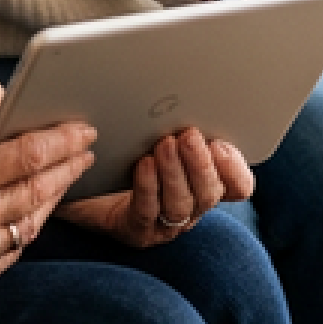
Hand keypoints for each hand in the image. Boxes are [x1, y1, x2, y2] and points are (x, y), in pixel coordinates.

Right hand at [0, 83, 95, 299]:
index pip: (28, 154)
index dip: (62, 140)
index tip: (82, 129)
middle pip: (38, 189)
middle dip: (68, 167)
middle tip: (84, 151)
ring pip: (30, 223)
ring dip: (51, 199)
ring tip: (62, 177)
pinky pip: (12, 252)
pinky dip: (25, 228)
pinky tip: (29, 211)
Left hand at [58, 127, 253, 247]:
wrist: (85, 189)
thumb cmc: (127, 156)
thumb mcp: (157, 134)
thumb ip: (179, 123)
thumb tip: (190, 93)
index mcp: (202, 184)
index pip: (237, 186)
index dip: (235, 169)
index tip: (222, 144)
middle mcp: (189, 206)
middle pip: (209, 193)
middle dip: (201, 163)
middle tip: (188, 136)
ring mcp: (164, 223)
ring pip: (180, 204)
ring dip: (175, 173)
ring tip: (164, 145)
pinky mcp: (135, 230)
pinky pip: (146, 211)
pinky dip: (148, 187)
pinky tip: (144, 165)